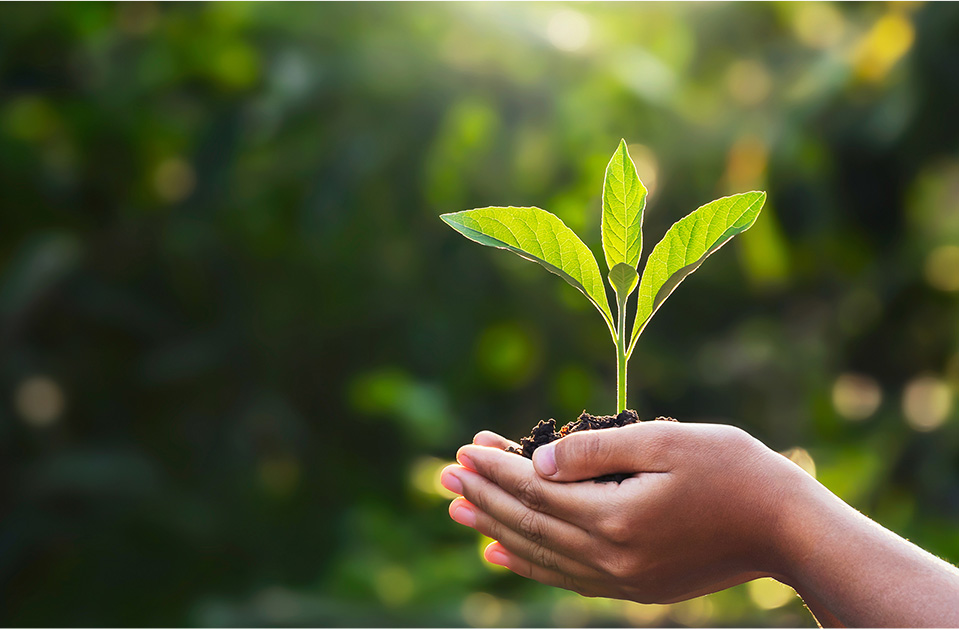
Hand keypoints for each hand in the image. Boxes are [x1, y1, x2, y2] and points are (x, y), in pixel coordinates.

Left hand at [441, 421, 812, 603]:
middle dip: (484, 497)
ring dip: (495, 530)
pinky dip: (528, 564)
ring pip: (540, 554)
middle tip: (445, 476)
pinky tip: (500, 554)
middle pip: (529, 524)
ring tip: (458, 512)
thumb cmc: (733, 470)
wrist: (787, 529)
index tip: (463, 450)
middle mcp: (611, 557)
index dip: (495, 469)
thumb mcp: (665, 441)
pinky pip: (566, 577)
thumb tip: (537, 461)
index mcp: (616, 517)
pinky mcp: (635, 587)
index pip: (534, 490)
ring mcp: (622, 579)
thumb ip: (596, 451)